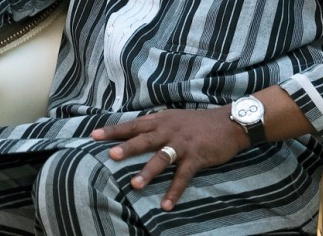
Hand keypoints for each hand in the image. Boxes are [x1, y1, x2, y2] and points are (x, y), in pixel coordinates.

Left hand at [92, 107, 247, 210]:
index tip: (94, 134)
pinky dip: (174, 191)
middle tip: (111, 155)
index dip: (114, 130)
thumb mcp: (172, 117)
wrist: (228, 123)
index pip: (133, 125)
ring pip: (161, 158)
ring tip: (134, 185)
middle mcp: (168, 131)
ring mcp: (182, 145)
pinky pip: (183, 177)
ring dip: (148, 172)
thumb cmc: (197, 122)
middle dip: (127, 147)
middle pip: (143, 139)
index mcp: (160, 120)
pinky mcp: (196, 158)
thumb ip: (154, 123)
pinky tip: (166, 205)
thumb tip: (134, 130)